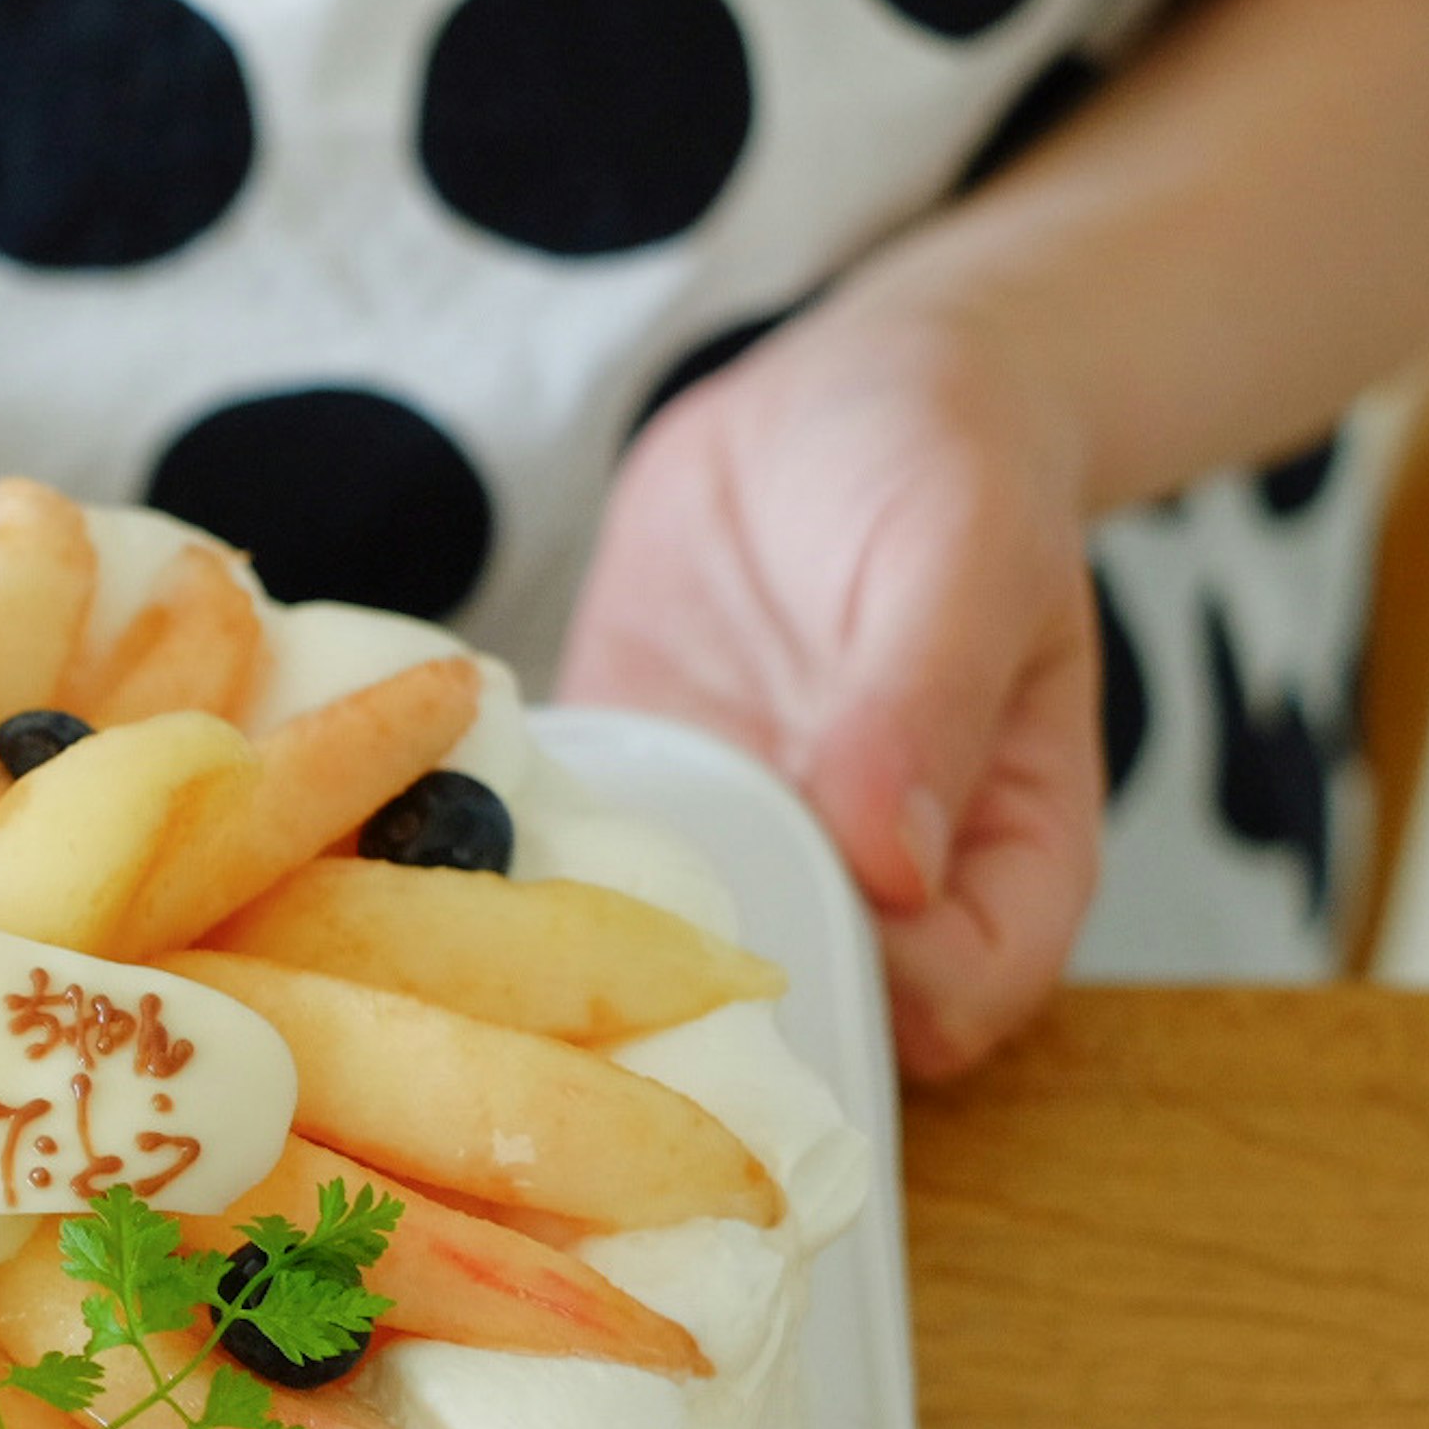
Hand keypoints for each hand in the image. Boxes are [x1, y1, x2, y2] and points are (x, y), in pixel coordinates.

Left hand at [560, 306, 1106, 1081]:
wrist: (838, 403)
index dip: (881, 1004)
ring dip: (578, 964)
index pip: (960, 1002)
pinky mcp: (631, 801)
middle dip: (706, 1021)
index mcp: (997, 855)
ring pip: (663, 976)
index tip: (783, 936)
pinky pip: (563, 870)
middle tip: (595, 959)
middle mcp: (863, 883)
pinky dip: (499, 868)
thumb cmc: (950, 464)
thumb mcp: (963, 548)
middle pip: (802, 1025)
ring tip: (490, 914)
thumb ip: (928, 700)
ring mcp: (740, 854)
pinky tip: (432, 829)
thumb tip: (894, 863)